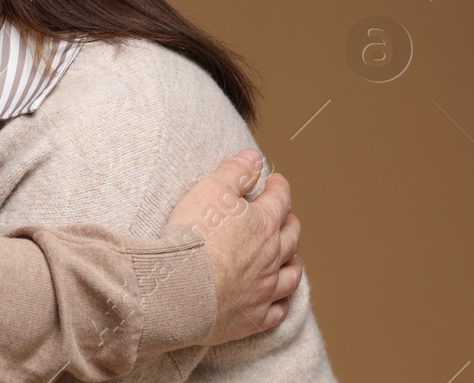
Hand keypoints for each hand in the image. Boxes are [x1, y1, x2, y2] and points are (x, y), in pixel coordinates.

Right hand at [163, 149, 302, 344]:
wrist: (181, 287)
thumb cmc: (193, 236)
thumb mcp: (210, 190)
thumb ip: (235, 172)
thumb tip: (255, 158)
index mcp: (262, 224)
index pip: (280, 200)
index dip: (278, 187)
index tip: (275, 181)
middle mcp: (271, 256)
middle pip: (291, 237)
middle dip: (289, 222)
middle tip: (285, 215)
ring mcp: (265, 289)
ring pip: (291, 275)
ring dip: (292, 262)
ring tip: (290, 256)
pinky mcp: (253, 317)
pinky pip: (278, 311)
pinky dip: (281, 302)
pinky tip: (278, 298)